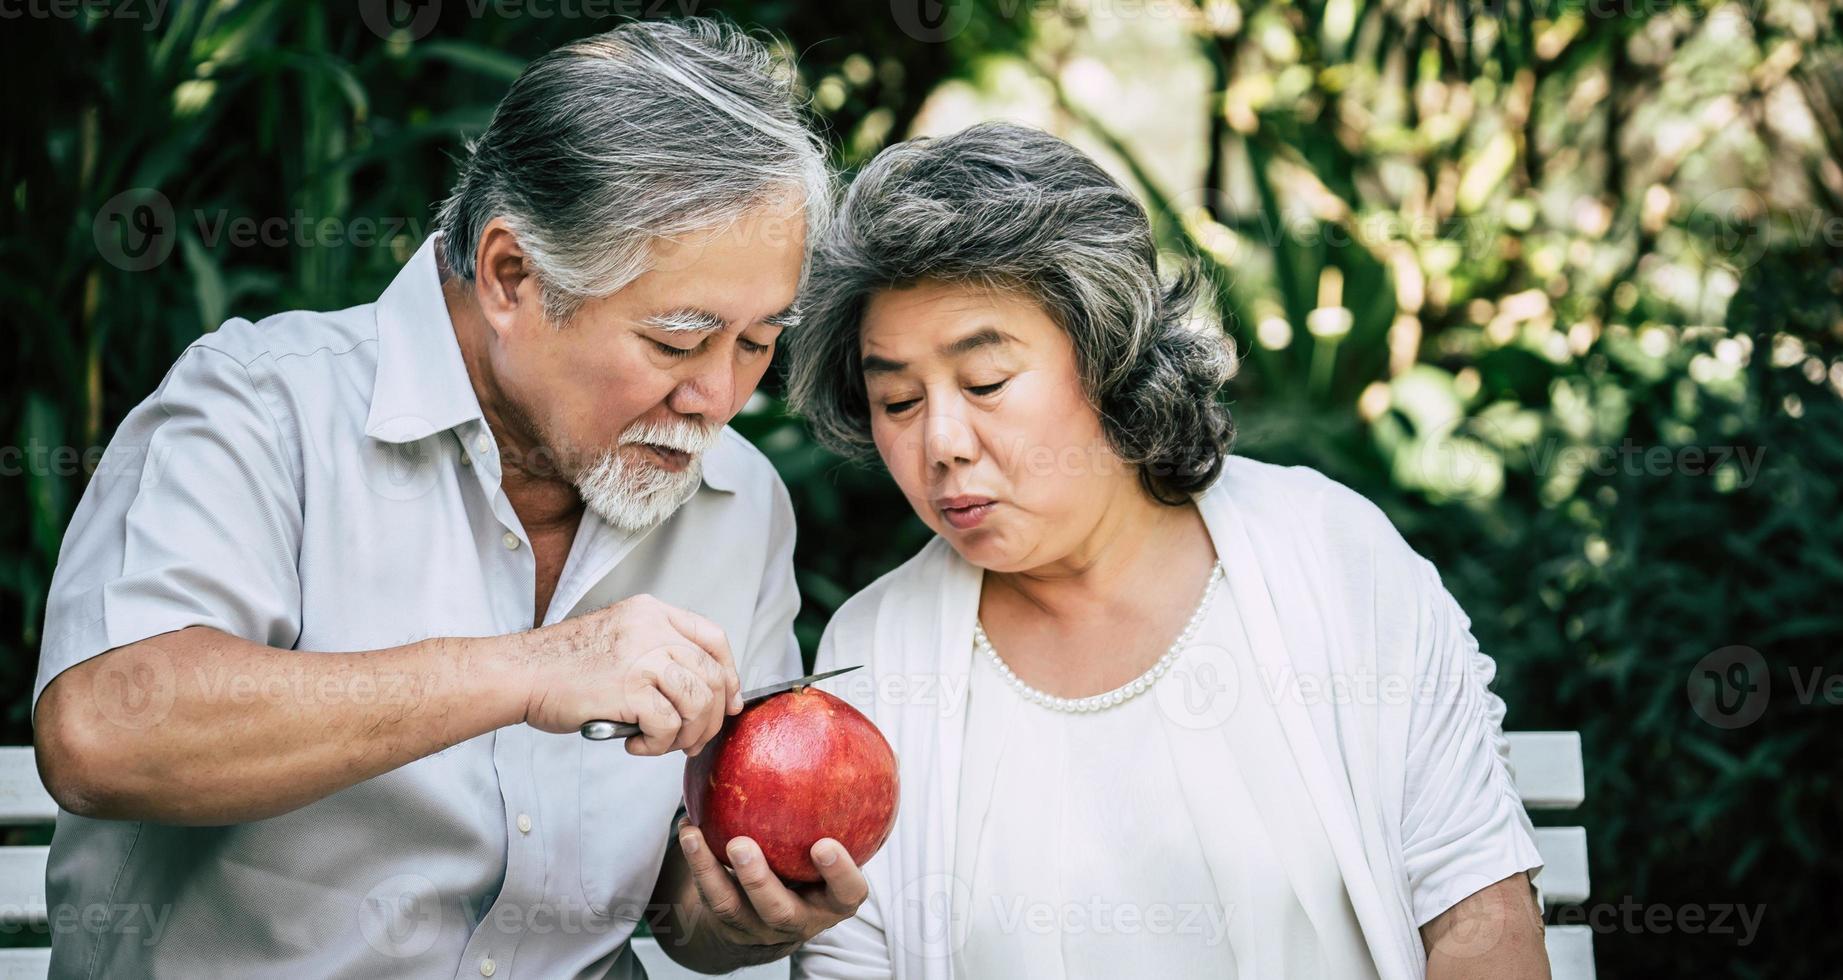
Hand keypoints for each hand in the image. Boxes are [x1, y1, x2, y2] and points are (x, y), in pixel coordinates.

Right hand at [520, 594, 741, 755]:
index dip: (730, 674)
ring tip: (663, 744)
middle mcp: (653, 628)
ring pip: (698, 702)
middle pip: (713, 675)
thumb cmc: (563, 666)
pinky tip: (634, 745)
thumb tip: (702, 693)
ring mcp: (643, 656)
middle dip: (712, 717)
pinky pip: (669, 725)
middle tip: (694, 741)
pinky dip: (658, 745)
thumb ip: (657, 654)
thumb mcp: (620, 640)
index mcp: (652, 613)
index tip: (729, 702)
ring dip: (687, 735)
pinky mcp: (630, 688)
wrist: (521, 673)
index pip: (714, 638)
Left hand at [675, 819, 868, 951]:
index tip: (825, 844)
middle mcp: (800, 920)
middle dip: (760, 881)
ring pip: (734, 908)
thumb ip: (853, 804)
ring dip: (712, 871)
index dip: (839, 874)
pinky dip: (695, 862)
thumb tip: (882, 747)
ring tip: (695, 835)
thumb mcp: (836, 842)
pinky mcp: (729, 924)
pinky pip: (707, 896)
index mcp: (834, 900)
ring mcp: (761, 927)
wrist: (775, 913)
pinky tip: (687, 828)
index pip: (847, 893)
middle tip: (743, 844)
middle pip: (780, 910)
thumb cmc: (814, 862)